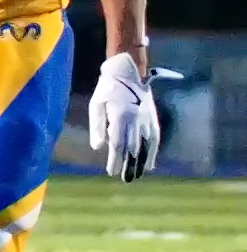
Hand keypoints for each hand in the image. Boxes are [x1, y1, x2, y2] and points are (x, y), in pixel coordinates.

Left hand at [88, 50, 163, 181]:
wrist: (129, 72)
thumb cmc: (108, 89)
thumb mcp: (96, 104)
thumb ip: (97, 126)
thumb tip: (99, 147)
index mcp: (121, 116)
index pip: (118, 143)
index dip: (115, 159)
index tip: (111, 171)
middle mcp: (136, 120)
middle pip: (133, 148)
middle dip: (129, 165)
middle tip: (125, 179)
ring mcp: (147, 120)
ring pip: (146, 146)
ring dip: (142, 162)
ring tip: (137, 176)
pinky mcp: (153, 119)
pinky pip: (155, 140)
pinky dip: (153, 153)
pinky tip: (150, 165)